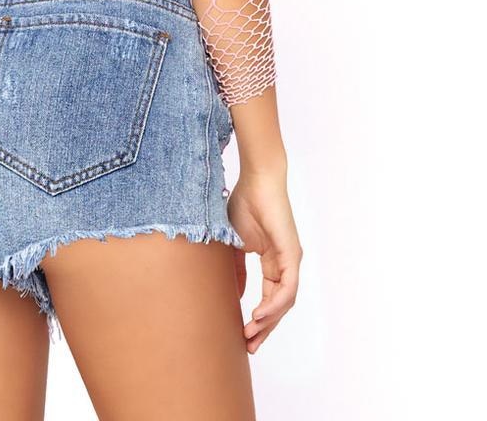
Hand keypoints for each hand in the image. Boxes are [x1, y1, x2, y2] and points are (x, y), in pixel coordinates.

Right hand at [226, 170, 302, 353]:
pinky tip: (259, 315)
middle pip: (279, 306)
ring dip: (268, 321)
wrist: (256, 180)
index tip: (243, 336)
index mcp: (272, 261)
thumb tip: (238, 296)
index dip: (258, 319)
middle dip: (264, 329)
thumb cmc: (244, 203)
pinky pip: (287, 288)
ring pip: (284, 302)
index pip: (269, 298)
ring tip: (250, 334)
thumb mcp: (235, 244)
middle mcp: (285, 264)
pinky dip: (274, 304)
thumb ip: (237, 270)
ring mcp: (290, 260)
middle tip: (249, 347)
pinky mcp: (292, 254)